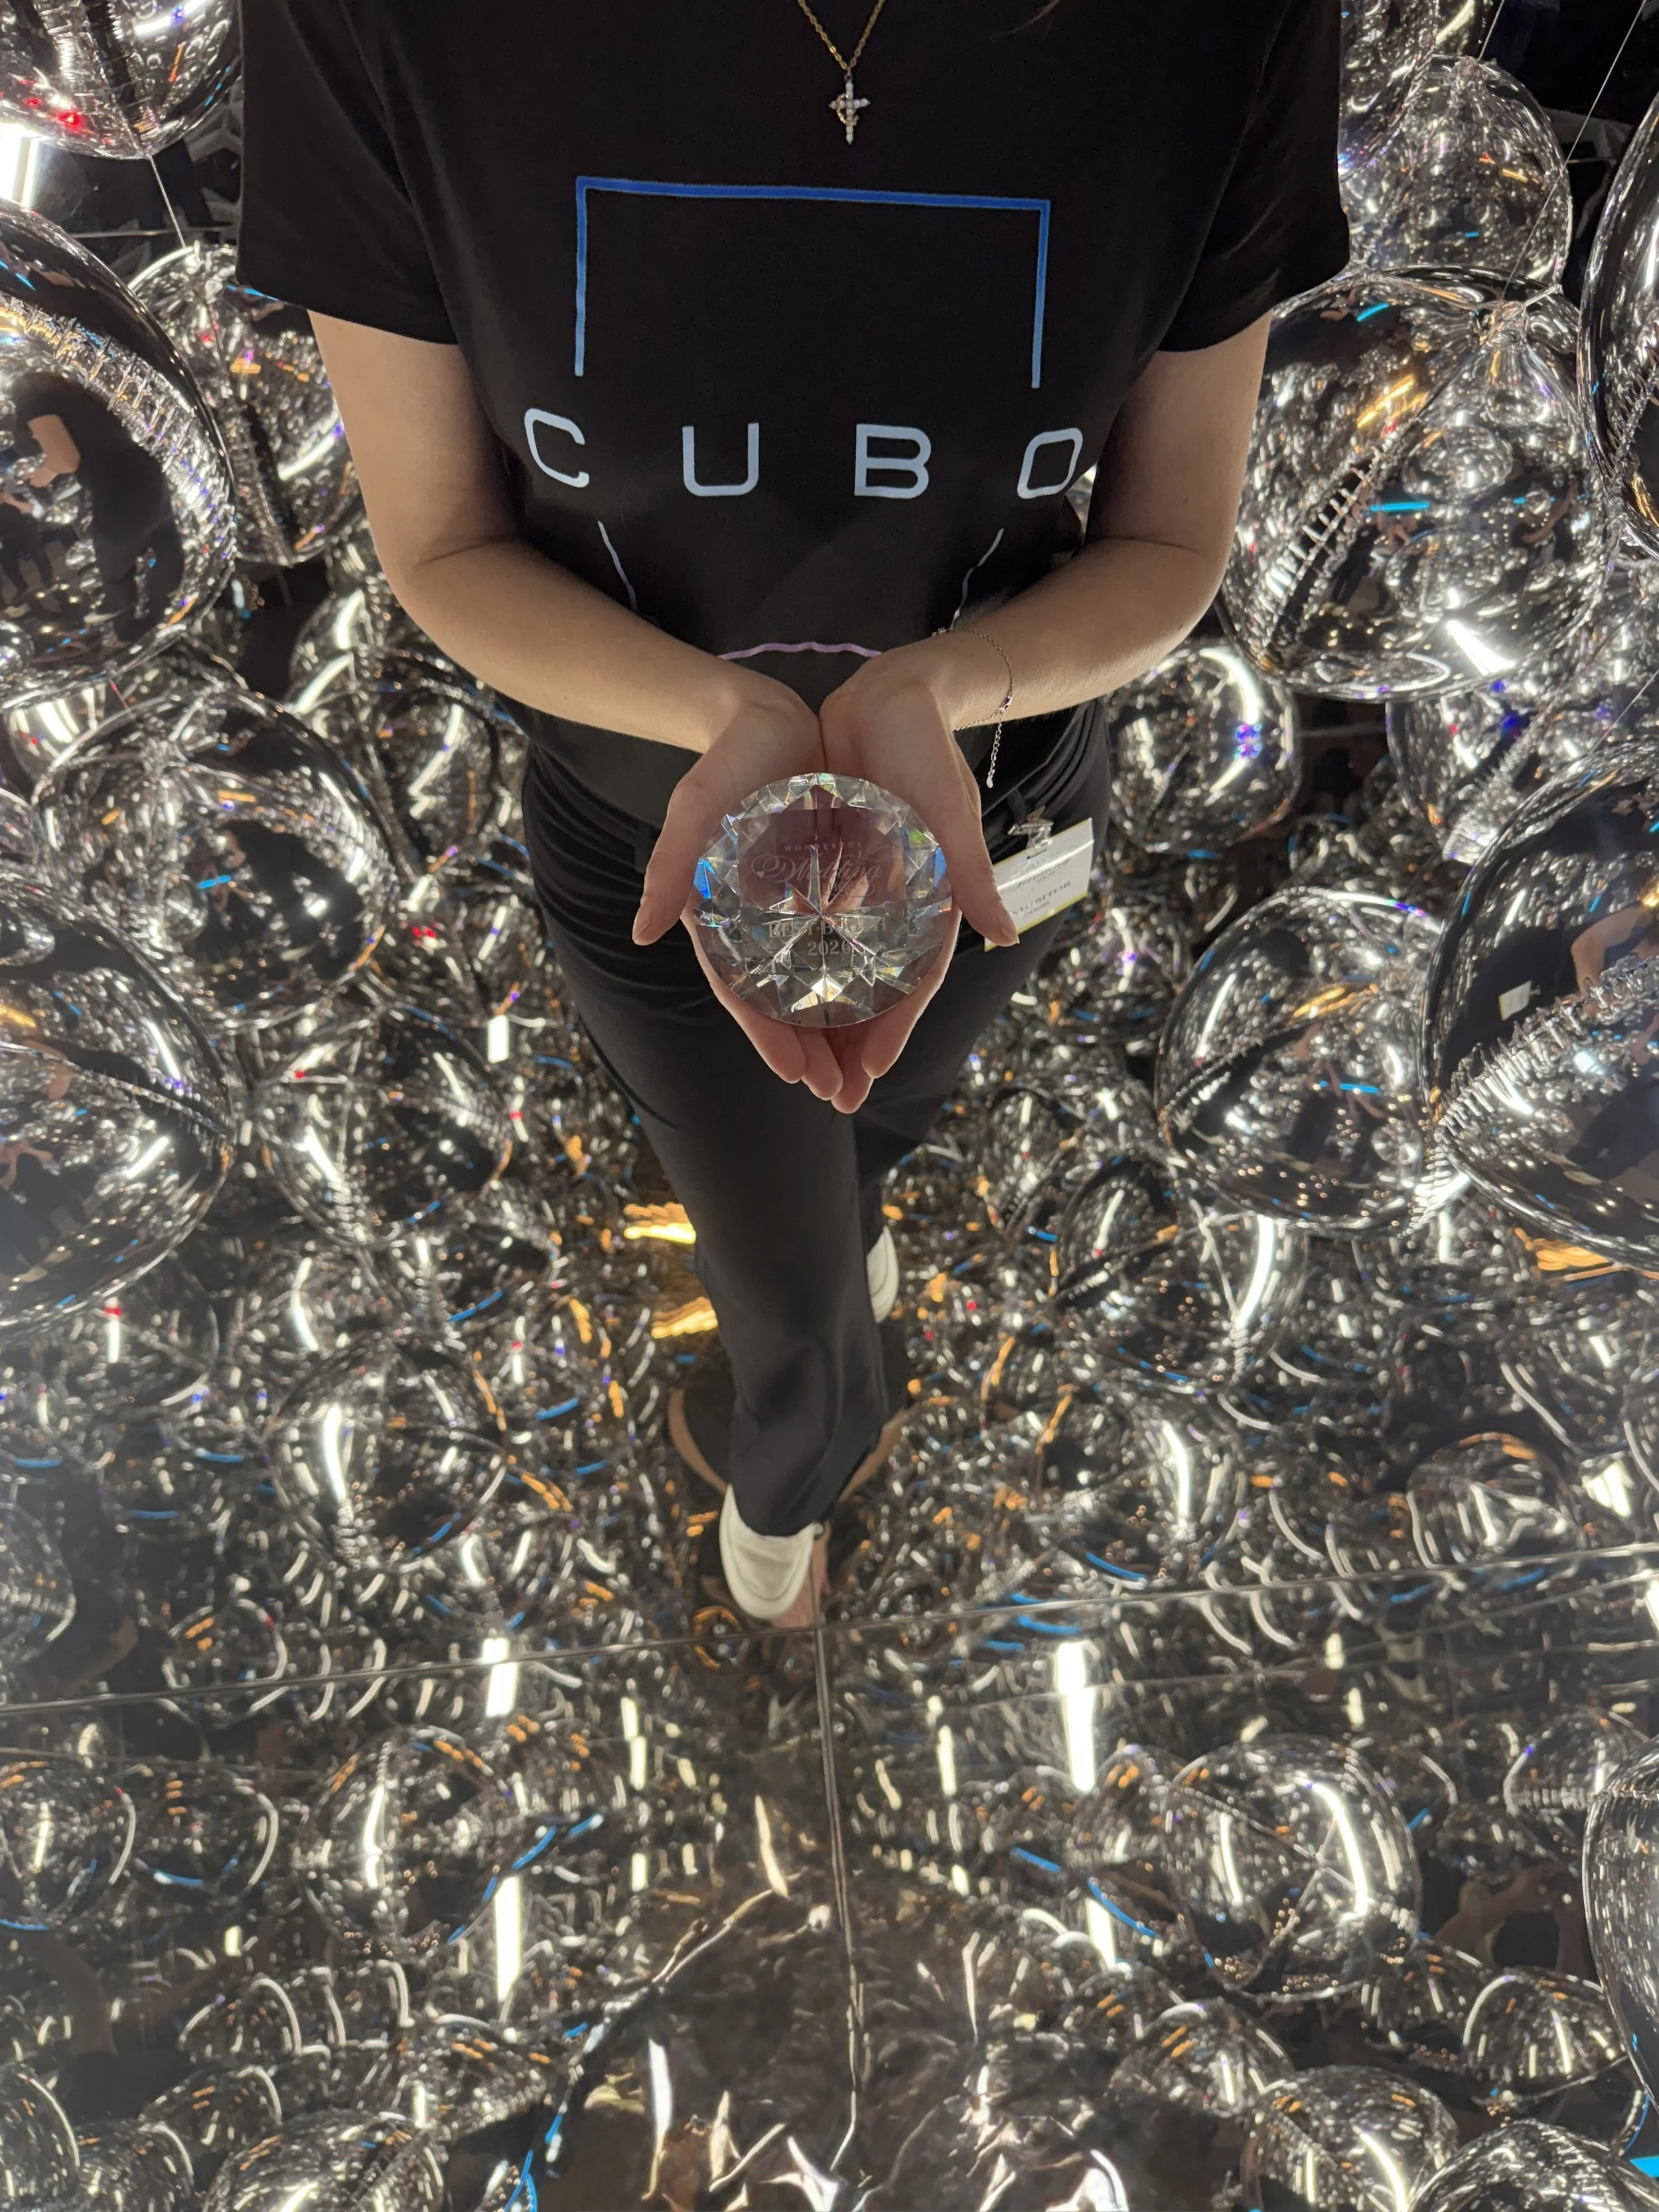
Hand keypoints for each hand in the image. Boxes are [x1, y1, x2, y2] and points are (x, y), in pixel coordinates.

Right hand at [636, 686, 844, 1098]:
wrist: (762, 718)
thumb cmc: (724, 762)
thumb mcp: (697, 808)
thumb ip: (671, 866)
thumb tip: (644, 931)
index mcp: (717, 916)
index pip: (742, 990)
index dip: (768, 1034)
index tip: (797, 1074)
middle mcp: (752, 923)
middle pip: (781, 1001)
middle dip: (809, 1050)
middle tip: (839, 1095)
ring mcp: (786, 910)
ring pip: (813, 984)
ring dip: (836, 1030)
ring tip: (862, 1073)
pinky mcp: (818, 891)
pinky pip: (837, 949)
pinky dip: (855, 982)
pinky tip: (881, 1010)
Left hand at [808, 636, 1018, 1111]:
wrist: (893, 692)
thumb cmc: (924, 746)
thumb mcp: (946, 808)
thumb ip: (970, 872)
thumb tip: (1003, 933)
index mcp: (930, 897)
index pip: (912, 979)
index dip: (893, 1029)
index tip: (868, 1075)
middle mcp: (900, 901)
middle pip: (877, 986)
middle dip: (856, 1042)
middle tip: (834, 1096)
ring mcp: (869, 885)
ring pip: (847, 966)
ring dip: (830, 1015)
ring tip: (807, 1063)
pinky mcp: (841, 864)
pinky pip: (822, 928)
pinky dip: (806, 963)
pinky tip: (779, 994)